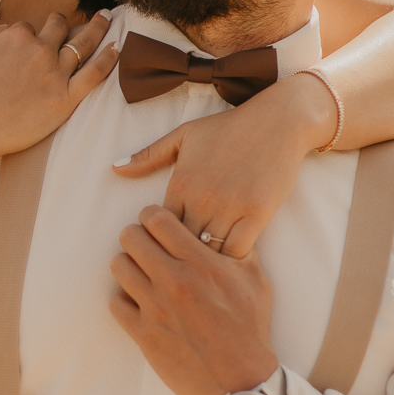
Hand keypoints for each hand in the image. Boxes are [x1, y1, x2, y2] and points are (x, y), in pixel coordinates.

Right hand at [0, 11, 116, 159]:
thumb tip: (9, 29)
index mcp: (16, 36)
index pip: (30, 27)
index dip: (31, 34)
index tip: (33, 41)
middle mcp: (39, 49)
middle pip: (60, 27)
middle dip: (67, 22)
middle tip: (80, 18)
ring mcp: (55, 73)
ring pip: (83, 43)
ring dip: (98, 27)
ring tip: (107, 19)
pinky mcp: (66, 98)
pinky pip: (95, 74)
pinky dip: (109, 59)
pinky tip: (118, 49)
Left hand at [109, 204, 277, 394]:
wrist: (240, 379)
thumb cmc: (250, 330)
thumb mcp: (256, 281)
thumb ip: (239, 251)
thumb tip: (227, 232)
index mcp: (200, 262)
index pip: (157, 218)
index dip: (153, 216)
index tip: (157, 223)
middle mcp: (173, 280)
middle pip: (130, 237)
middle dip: (136, 236)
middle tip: (146, 246)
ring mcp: (155, 308)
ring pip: (118, 266)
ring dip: (127, 265)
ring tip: (141, 273)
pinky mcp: (143, 333)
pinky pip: (115, 303)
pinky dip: (123, 298)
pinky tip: (138, 302)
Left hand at [111, 75, 334, 257]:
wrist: (278, 120)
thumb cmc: (229, 127)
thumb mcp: (184, 135)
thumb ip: (148, 155)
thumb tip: (115, 168)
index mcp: (180, 183)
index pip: (157, 228)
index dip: (157, 243)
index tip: (162, 251)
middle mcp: (201, 198)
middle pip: (178, 246)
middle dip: (176, 260)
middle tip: (178, 272)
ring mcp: (230, 207)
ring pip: (206, 252)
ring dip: (203, 264)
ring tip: (201, 273)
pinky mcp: (256, 213)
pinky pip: (237, 250)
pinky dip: (231, 261)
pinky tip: (229, 263)